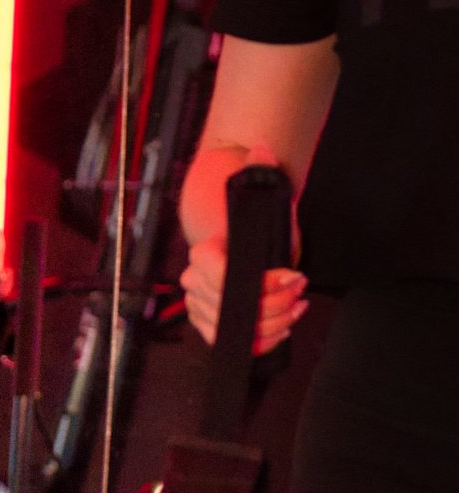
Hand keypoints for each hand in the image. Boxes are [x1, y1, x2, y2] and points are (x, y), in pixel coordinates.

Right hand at [180, 141, 306, 352]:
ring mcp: (201, 307)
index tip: (292, 274)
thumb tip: (262, 150)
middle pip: (231, 307)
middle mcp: (193, 283)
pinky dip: (264, 339)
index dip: (261, 284)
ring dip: (274, 322)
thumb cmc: (248, 222)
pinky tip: (287, 323)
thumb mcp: (260, 196)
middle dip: (275, 303)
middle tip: (300, 286)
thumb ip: (260, 172)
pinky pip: (235, 343)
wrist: (234, 240)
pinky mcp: (213, 324)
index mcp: (202, 254)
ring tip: (297, 304)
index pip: (219, 277)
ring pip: (235, 329)